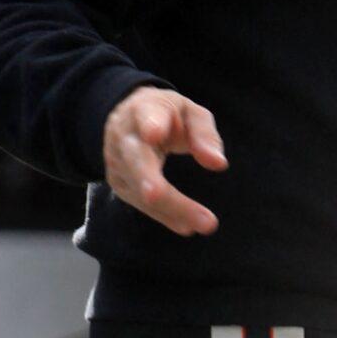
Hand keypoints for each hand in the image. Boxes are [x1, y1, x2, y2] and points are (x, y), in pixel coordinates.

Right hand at [102, 85, 226, 234]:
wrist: (127, 119)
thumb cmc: (166, 116)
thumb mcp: (190, 113)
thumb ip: (204, 134)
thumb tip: (218, 164)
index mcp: (144, 110)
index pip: (145, 116)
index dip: (149, 125)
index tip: (153, 133)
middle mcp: (124, 137)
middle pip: (137, 160)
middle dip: (149, 179)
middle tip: (158, 195)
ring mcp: (118, 163)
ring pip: (140, 190)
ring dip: (171, 208)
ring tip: (203, 223)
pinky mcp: (119, 184)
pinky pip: (142, 205)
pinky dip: (166, 216)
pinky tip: (188, 226)